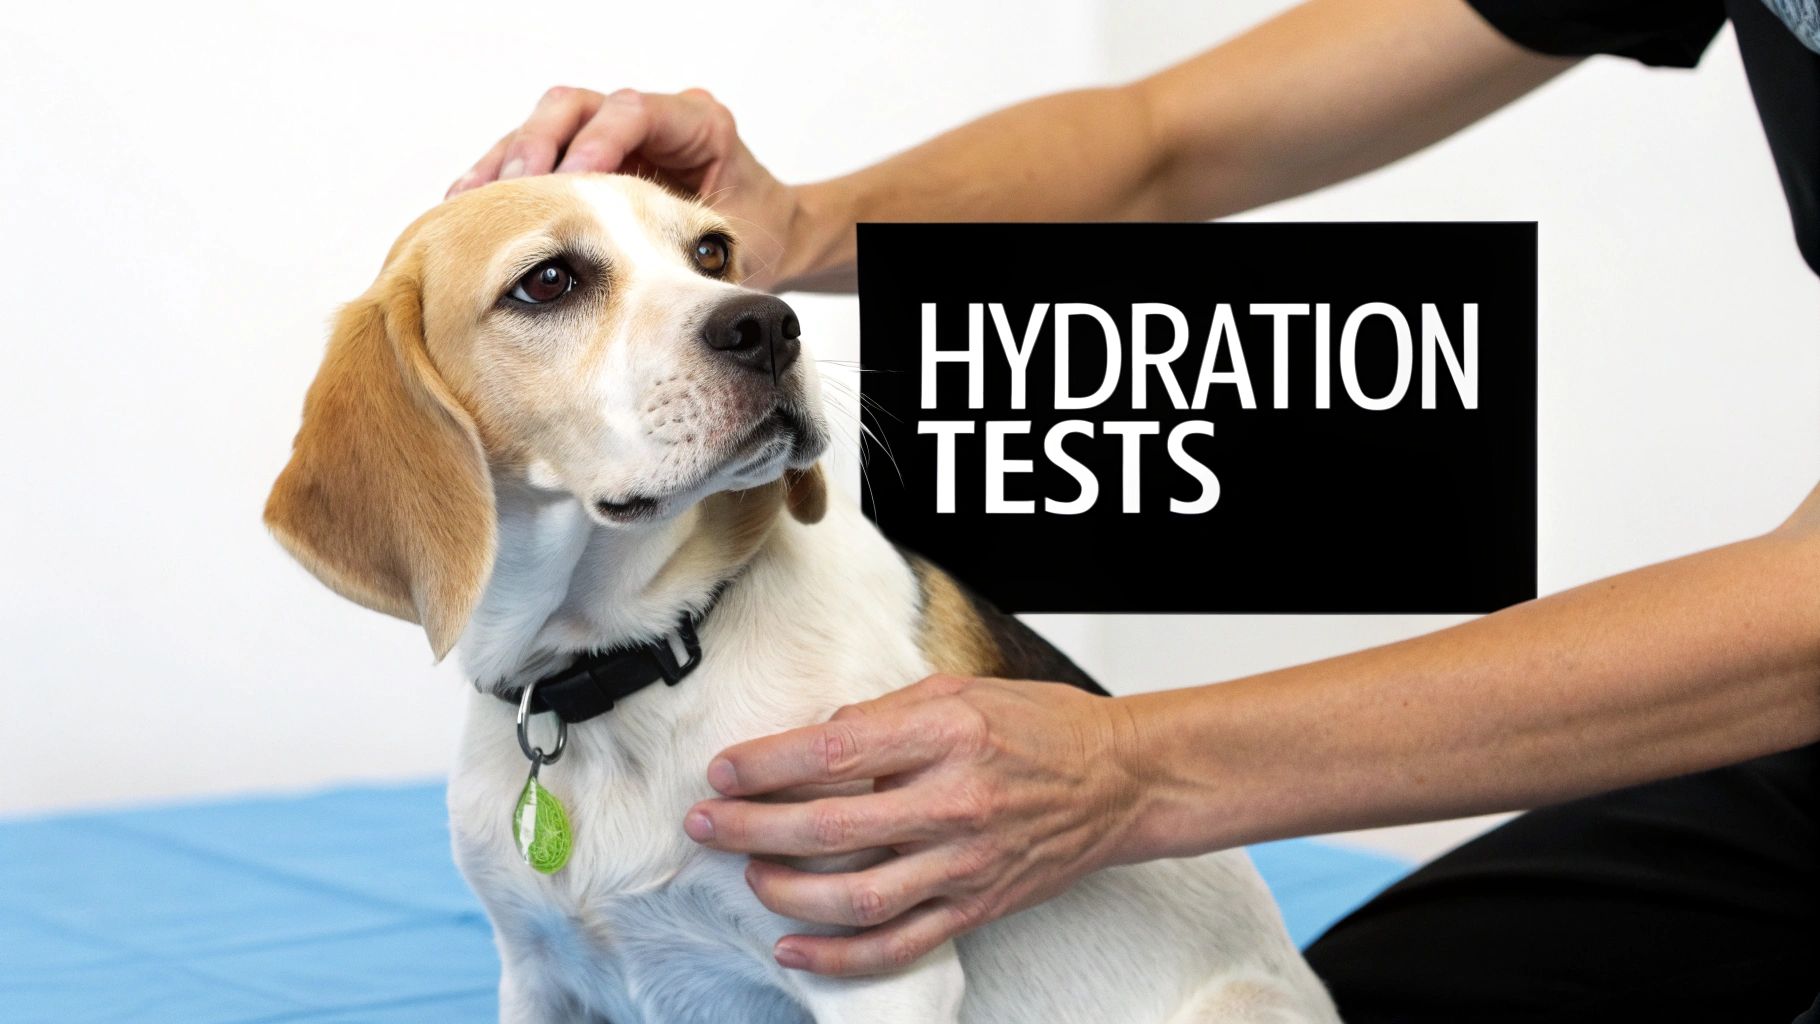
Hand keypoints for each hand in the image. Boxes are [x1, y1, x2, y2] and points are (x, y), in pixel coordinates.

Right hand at [447, 86, 800, 289]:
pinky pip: (535, 156)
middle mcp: (653, 118)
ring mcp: (614, 133)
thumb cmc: (762, 242)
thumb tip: (673, 289)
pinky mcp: (586, 157)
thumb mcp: (743, 253)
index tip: (569, 183)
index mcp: (700, 125)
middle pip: (577, 108)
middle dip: (538, 146)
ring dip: (506, 163)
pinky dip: (503, 182)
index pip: (636, 112)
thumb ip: (708, 259)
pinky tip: (469, 213)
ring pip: (546, 127)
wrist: (768, 241)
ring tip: (469, 203)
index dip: (599, 143)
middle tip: (510, 189)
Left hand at [682, 674, 1146, 975]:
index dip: (765, 765)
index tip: (723, 770)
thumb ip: (883, 713)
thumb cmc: (1042, 727)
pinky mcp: (977, 906)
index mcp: (946, 734)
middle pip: (829, 825)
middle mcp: (954, 801)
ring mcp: (966, 861)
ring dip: (785, 891)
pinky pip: (899, 943)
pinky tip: (793, 947)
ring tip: (748, 875)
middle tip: (706, 823)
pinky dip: (839, 956)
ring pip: (855, 895)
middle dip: (751, 827)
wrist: (1122, 780)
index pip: (832, 752)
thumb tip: (814, 738)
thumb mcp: (960, 691)